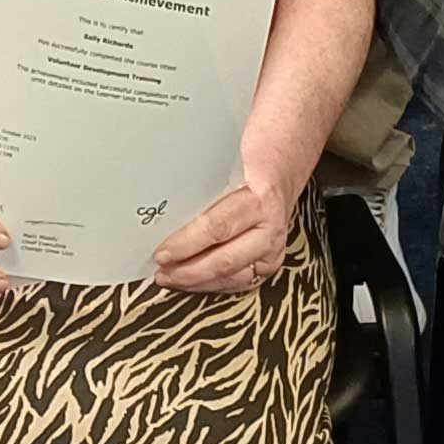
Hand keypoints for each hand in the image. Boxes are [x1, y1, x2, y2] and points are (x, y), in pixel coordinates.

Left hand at [153, 168, 292, 293]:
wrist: (283, 170)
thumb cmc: (251, 162)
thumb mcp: (228, 158)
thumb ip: (200, 179)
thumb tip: (162, 194)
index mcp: (259, 197)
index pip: (218, 227)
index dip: (187, 244)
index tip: (161, 253)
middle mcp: (270, 227)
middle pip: (225, 260)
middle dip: (188, 271)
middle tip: (160, 272)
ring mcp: (273, 248)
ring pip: (232, 277)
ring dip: (197, 282)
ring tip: (169, 278)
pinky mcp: (270, 263)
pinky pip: (239, 282)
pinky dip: (212, 285)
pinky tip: (191, 282)